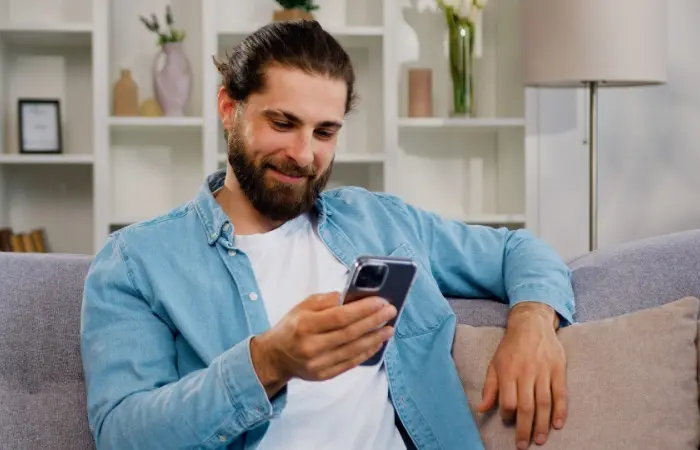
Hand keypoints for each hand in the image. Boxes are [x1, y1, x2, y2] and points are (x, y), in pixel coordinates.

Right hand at [250, 292, 395, 396]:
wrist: (275, 357)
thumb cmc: (291, 327)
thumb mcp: (302, 306)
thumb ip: (326, 300)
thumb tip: (352, 296)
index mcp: (305, 324)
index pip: (340, 316)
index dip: (363, 309)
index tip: (381, 301)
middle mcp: (311, 345)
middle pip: (350, 333)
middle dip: (374, 321)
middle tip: (390, 311)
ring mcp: (318, 363)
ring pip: (353, 349)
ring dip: (375, 338)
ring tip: (389, 328)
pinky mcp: (323, 375)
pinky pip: (350, 363)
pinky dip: (366, 352)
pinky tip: (377, 343)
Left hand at [475, 303, 566, 448]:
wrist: (531, 324)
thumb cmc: (510, 347)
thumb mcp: (494, 364)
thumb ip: (489, 387)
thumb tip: (481, 408)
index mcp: (508, 371)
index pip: (507, 401)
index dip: (506, 415)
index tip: (507, 421)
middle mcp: (526, 372)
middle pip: (526, 406)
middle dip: (524, 429)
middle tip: (524, 445)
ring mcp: (544, 371)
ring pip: (544, 403)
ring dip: (542, 424)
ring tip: (540, 440)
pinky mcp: (558, 369)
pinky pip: (561, 394)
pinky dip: (560, 411)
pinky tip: (558, 424)